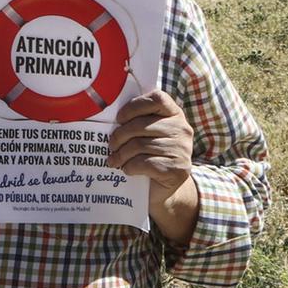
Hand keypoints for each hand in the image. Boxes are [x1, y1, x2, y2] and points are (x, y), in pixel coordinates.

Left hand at [109, 90, 199, 240]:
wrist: (160, 189)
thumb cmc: (147, 155)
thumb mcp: (143, 134)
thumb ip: (135, 121)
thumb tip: (105, 113)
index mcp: (173, 114)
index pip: (156, 98)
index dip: (133, 106)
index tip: (119, 118)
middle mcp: (182, 129)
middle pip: (141, 125)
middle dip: (119, 136)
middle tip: (110, 145)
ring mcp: (182, 150)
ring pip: (140, 145)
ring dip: (121, 154)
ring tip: (113, 160)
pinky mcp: (178, 170)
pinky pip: (145, 163)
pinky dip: (130, 167)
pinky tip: (127, 170)